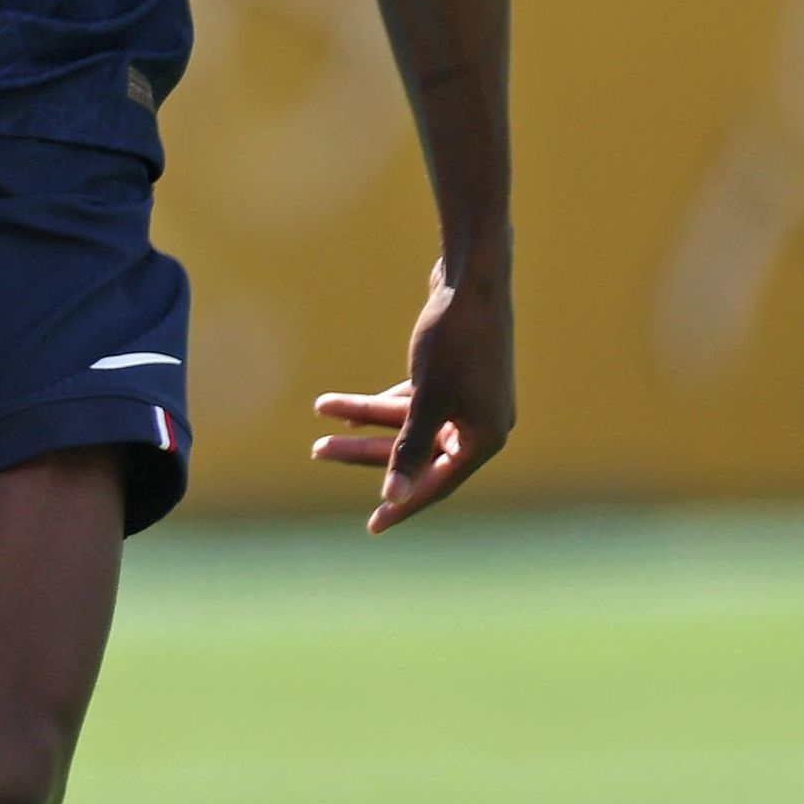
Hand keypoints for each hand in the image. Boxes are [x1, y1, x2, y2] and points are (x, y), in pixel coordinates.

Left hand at [314, 264, 510, 533]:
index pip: (438, 484)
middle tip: (317, 450)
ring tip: (320, 414)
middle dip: (365, 451)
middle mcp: (481, 425)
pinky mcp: (452, 377)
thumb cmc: (455, 339)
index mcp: (486, 439)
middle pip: (416, 453)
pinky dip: (378, 402)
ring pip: (408, 424)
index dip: (403, 504)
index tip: (372, 526)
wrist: (473, 277)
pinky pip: (410, 402)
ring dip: (364, 420)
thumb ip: (409, 451)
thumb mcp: (427, 398)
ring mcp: (468, 400)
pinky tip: (341, 403)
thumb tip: (393, 497)